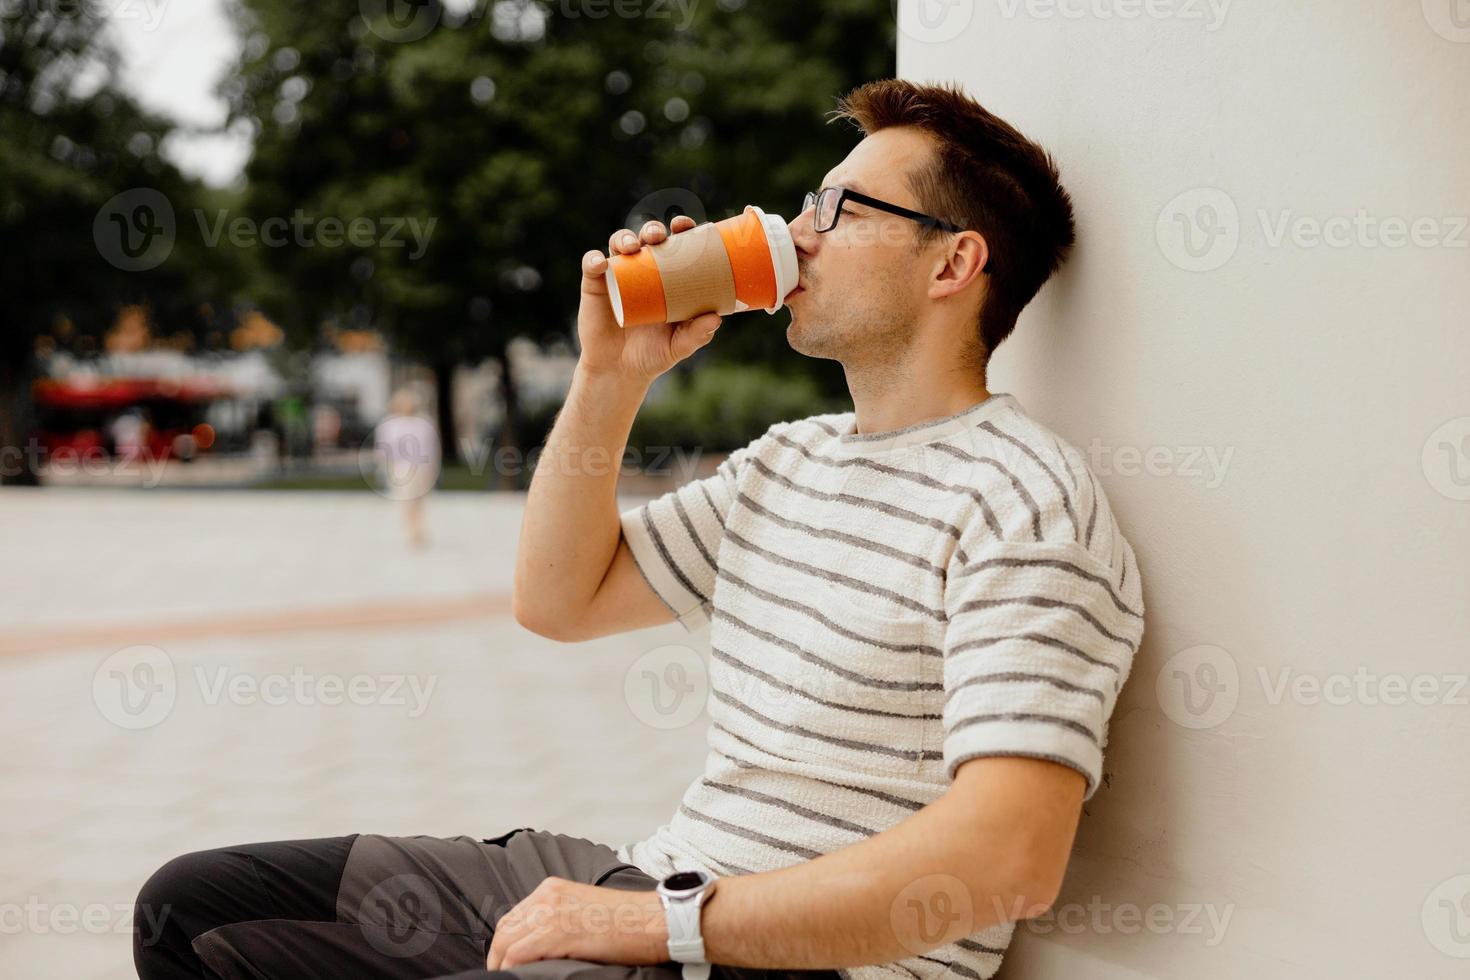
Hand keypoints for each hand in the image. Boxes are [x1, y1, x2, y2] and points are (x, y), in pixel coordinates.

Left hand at [485, 878, 668, 970]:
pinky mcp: (557, 933)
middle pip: (505, 928)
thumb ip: (560, 916)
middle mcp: (547, 896)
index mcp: (552, 888)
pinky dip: (511, 968)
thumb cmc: (628, 920)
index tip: (505, 959)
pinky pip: (518, 954)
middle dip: (498, 954)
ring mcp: (551, 913)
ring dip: (500, 963)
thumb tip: (541, 943)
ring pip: (506, 942)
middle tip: (500, 972)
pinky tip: (515, 977)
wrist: (653, 920)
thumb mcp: (584, 908)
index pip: (514, 916)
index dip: (504, 942)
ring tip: (504, 977)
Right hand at [577, 216, 722, 383]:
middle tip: (658, 236)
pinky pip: (592, 264)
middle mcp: (643, 269)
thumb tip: (715, 318)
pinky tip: (601, 264)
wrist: (619, 371)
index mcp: (668, 276)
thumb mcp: (679, 346)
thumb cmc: (654, 354)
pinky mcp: (595, 285)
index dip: (681, 229)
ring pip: (619, 243)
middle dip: (653, 229)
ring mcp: (618, 274)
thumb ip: (697, 334)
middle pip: (647, 238)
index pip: (676, 244)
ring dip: (625, 238)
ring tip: (631, 247)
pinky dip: (594, 260)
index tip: (685, 226)